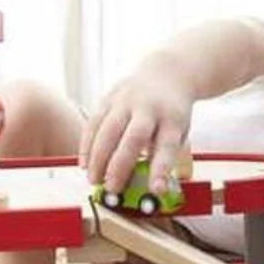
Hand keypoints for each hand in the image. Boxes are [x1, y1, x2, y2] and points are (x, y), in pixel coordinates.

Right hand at [80, 56, 192, 192]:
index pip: (167, 146)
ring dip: (98, 157)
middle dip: (120, 166)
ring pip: (109, 129)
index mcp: (172, 119)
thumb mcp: (179, 132)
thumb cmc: (171, 112)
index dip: (160, 170)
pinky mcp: (111, 95)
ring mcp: (128, 99)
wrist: (167, 72)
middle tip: (111, 188)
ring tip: (93, 180)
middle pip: (134, 137)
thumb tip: (153, 188)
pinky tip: (84, 162)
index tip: (156, 190)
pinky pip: (94, 121)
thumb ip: (165, 156)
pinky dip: (87, 144)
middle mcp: (149, 108)